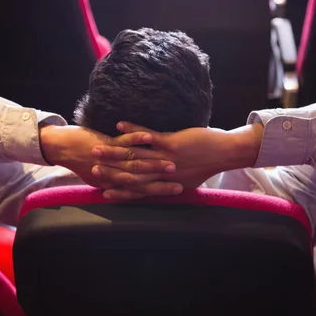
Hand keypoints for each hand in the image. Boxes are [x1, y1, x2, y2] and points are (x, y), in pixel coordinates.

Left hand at [39, 124, 180, 194]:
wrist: (61, 149)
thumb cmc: (81, 161)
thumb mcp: (100, 176)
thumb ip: (115, 181)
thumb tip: (129, 185)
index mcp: (115, 182)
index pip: (142, 189)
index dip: (162, 190)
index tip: (178, 190)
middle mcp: (115, 173)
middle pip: (143, 178)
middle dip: (162, 179)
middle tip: (180, 180)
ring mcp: (111, 157)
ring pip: (135, 160)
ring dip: (154, 161)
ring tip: (173, 161)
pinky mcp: (106, 143)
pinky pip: (123, 141)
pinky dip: (135, 137)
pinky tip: (148, 136)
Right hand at [93, 121, 263, 199]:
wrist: (224, 153)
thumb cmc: (206, 166)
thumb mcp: (187, 181)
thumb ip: (171, 184)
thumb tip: (160, 185)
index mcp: (165, 184)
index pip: (138, 189)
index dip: (119, 190)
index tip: (103, 190)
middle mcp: (163, 174)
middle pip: (131, 174)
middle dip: (110, 171)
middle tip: (91, 168)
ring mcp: (165, 158)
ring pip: (135, 156)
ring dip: (114, 150)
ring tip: (97, 147)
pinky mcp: (171, 143)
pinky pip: (148, 136)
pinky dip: (133, 131)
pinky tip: (119, 124)